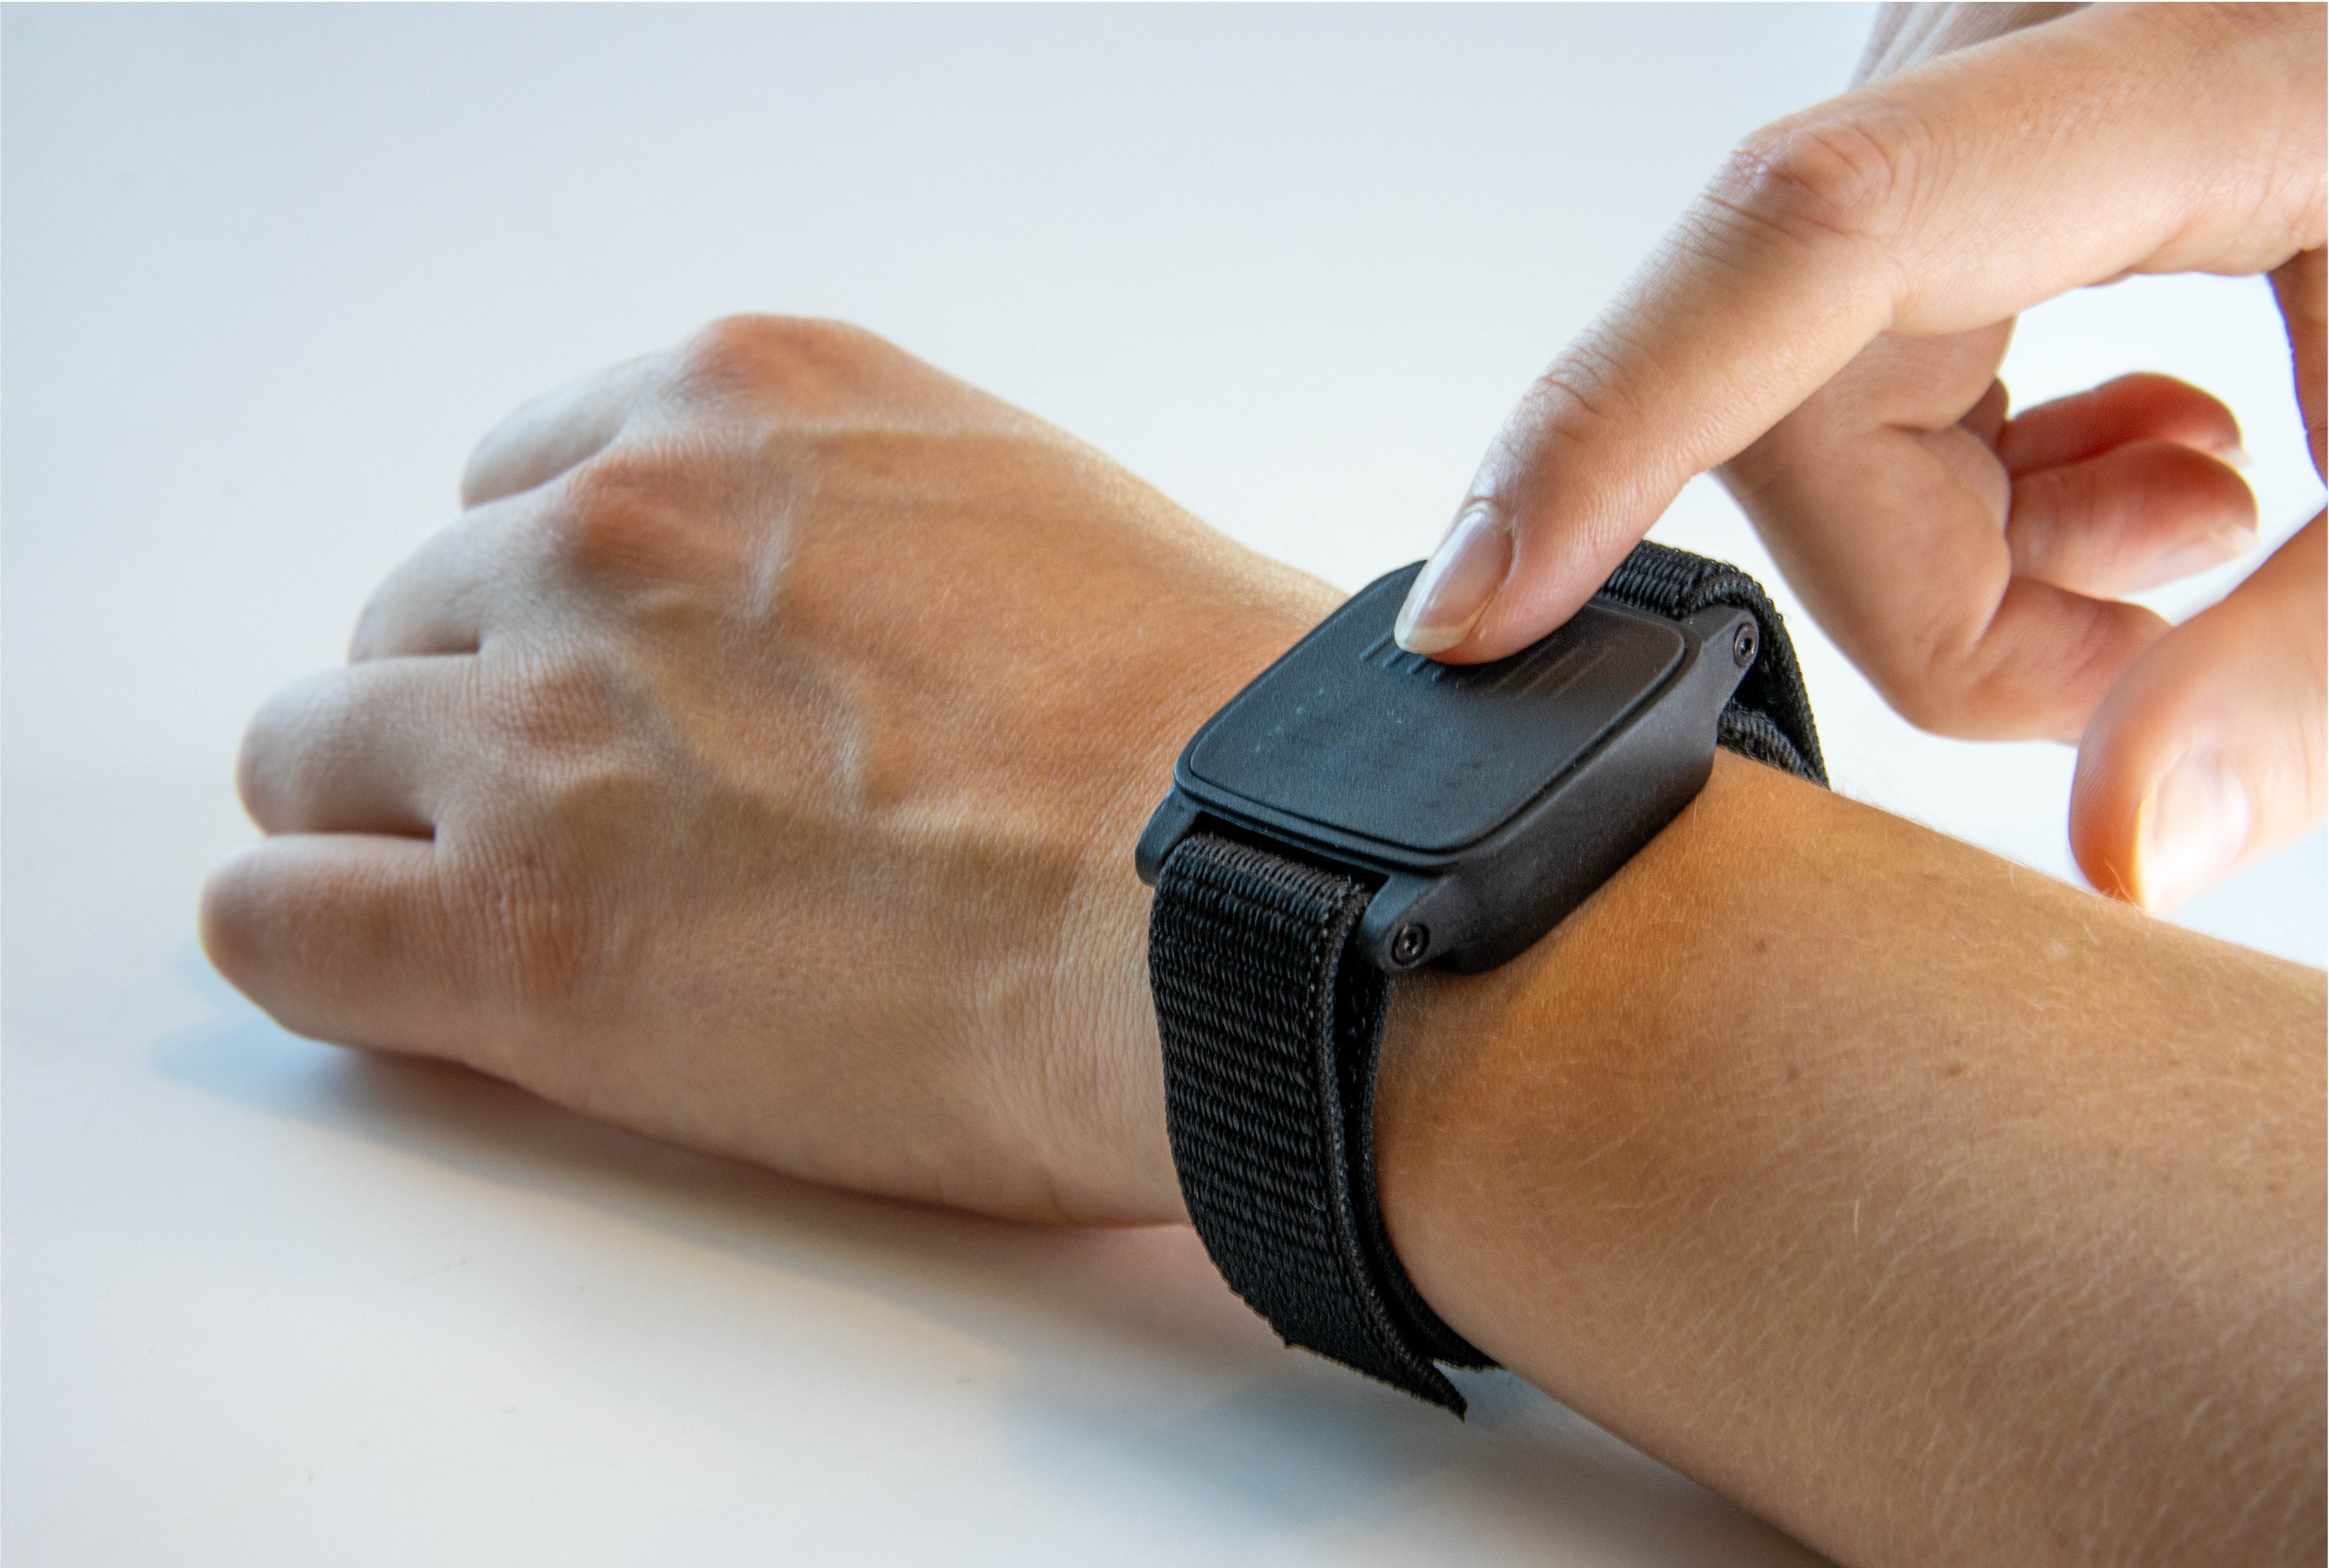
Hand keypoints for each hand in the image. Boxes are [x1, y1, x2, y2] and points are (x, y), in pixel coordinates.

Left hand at [200, 317, 1337, 1226]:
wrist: (1267, 901)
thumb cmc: (1216, 746)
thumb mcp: (1018, 522)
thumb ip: (852, 544)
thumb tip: (801, 640)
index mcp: (740, 407)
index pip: (526, 487)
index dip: (569, 623)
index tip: (627, 707)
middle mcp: (608, 527)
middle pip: (420, 620)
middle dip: (495, 725)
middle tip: (615, 839)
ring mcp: (533, 719)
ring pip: (313, 755)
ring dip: (403, 833)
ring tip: (542, 926)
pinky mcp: (501, 925)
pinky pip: (272, 920)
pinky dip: (332, 952)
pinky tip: (430, 996)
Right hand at [1393, 2, 2325, 912]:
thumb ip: (2324, 651)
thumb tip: (2121, 854)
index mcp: (2183, 64)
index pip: (1804, 237)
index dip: (1610, 428)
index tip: (1477, 615)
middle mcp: (2009, 48)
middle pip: (1800, 395)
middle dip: (1949, 593)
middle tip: (2165, 634)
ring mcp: (1963, 77)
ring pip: (1812, 389)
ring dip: (1967, 531)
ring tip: (2199, 509)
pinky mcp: (1959, 119)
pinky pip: (1865, 340)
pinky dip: (1975, 457)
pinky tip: (2151, 441)